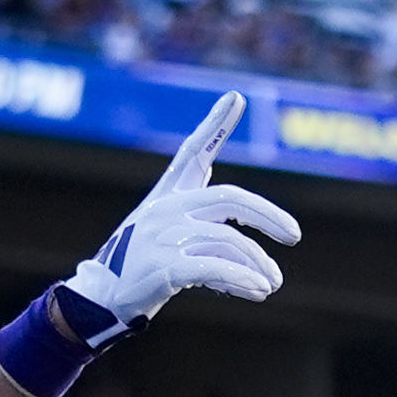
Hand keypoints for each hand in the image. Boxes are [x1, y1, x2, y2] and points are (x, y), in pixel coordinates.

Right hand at [63, 96, 299, 334]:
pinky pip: (212, 268)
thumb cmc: (140, 267)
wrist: (101, 299)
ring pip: (227, 241)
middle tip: (295, 235)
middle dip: (268, 216)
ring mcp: (162, 237)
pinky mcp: (161, 268)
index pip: (193, 153)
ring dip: (257, 264)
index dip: (215, 125)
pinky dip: (240, 280)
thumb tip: (260, 265)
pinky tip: (259, 290)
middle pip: (229, 199)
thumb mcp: (171, 239)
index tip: (237, 96)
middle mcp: (165, 210)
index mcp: (167, 197)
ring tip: (272, 284)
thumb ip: (210, 237)